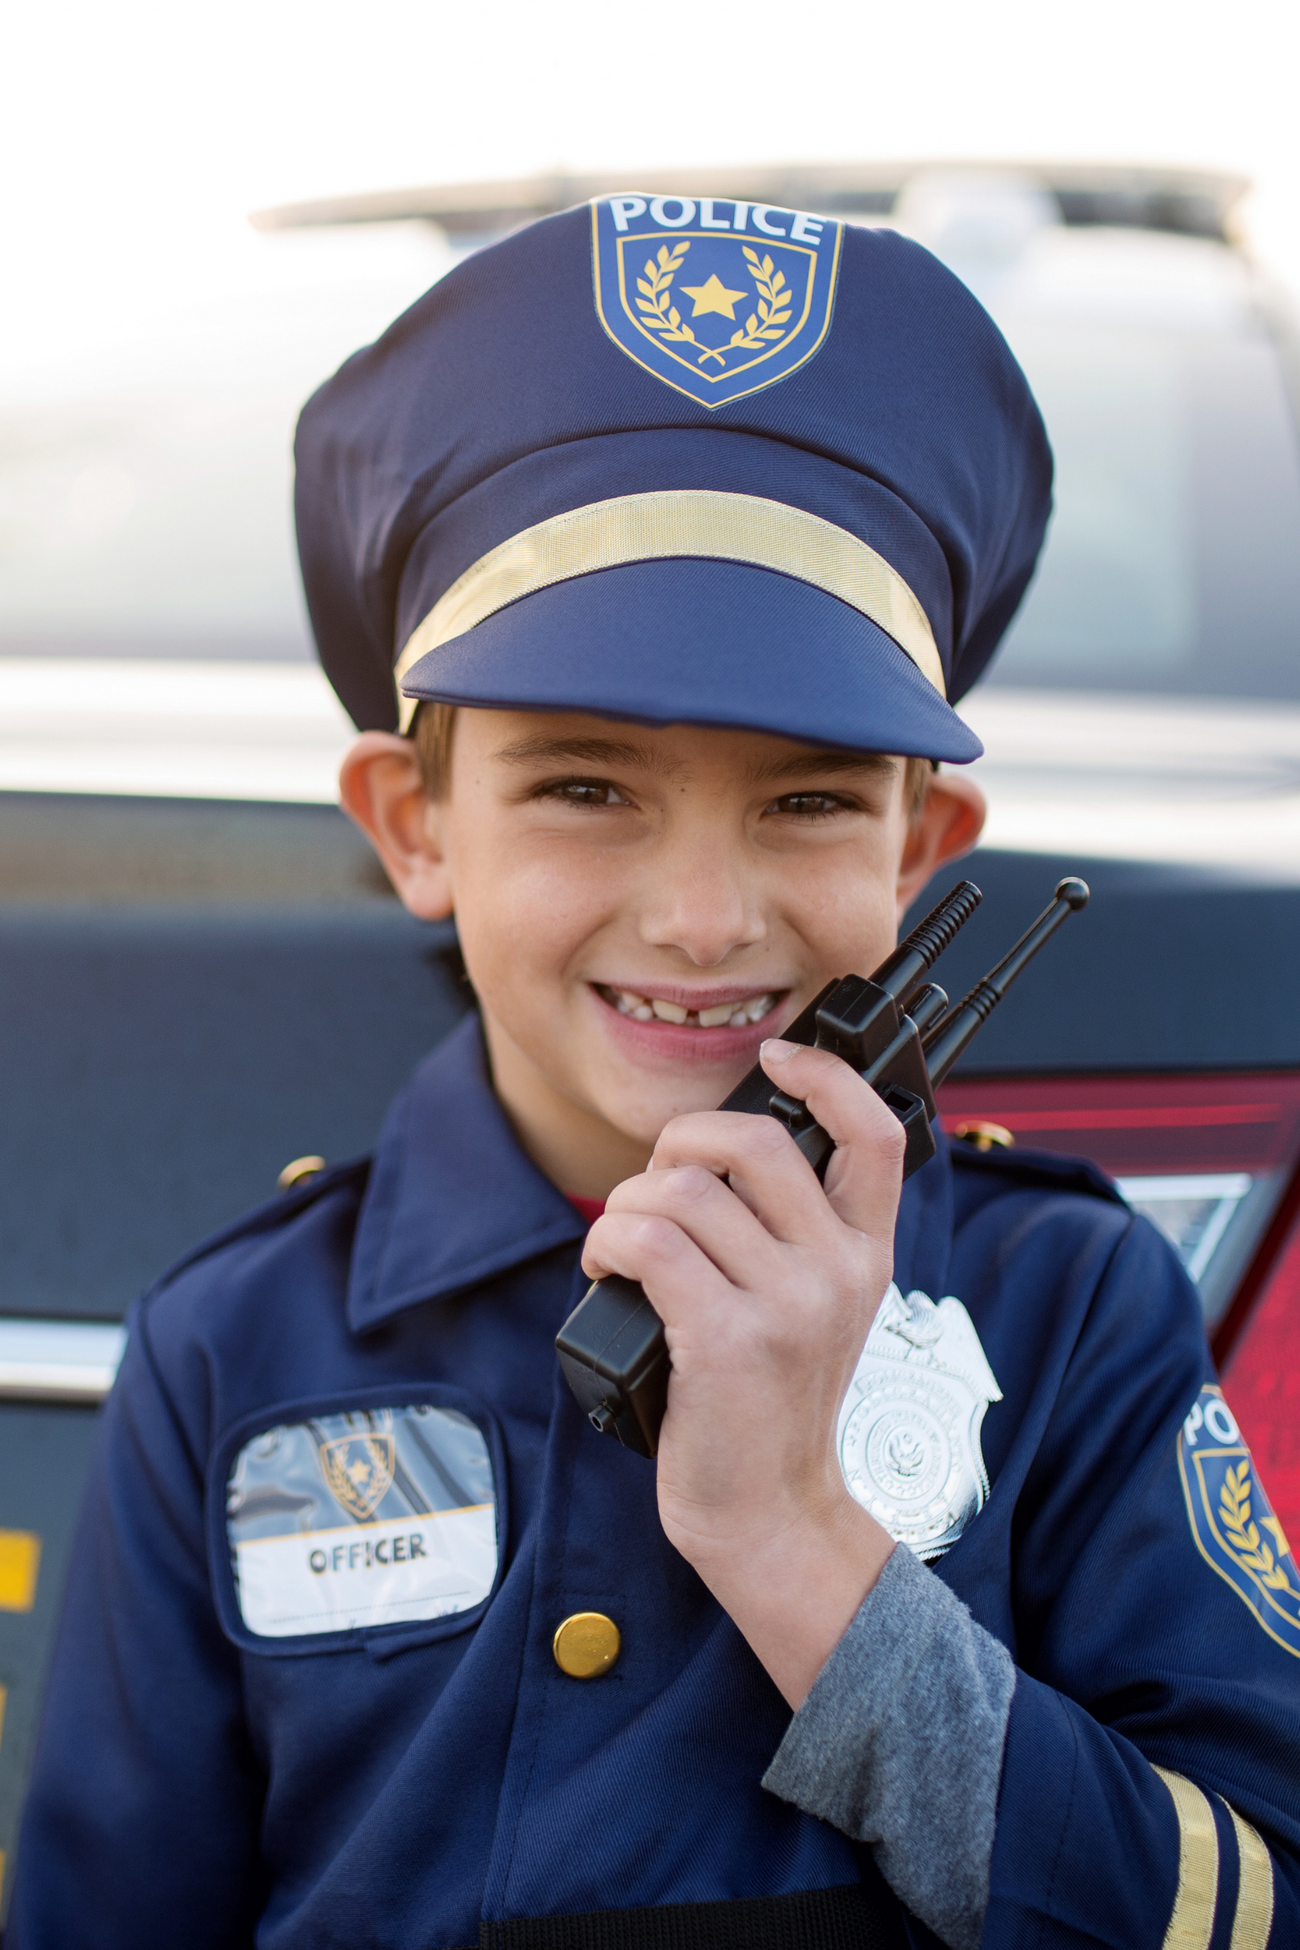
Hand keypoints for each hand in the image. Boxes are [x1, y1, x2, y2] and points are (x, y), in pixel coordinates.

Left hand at [580, 1039, 902, 1705]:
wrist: (769, 1512)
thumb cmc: (768, 1403)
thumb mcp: (814, 1308)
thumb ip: (794, 1232)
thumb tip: (717, 1147)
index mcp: (867, 1253)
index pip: (877, 1133)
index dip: (828, 1076)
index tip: (781, 1054)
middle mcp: (839, 1271)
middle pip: (754, 1141)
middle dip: (682, 1140)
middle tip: (655, 1183)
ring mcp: (789, 1306)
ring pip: (683, 1189)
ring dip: (627, 1205)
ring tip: (621, 1243)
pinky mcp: (727, 1340)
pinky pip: (649, 1242)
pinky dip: (608, 1242)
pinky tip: (605, 1268)